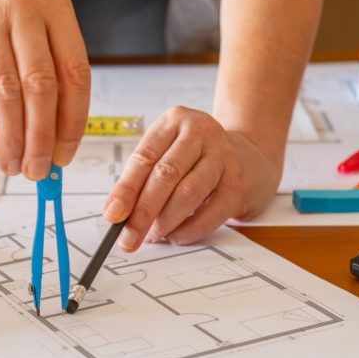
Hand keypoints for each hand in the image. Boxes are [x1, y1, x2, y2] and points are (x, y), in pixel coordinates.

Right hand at [0, 0, 90, 179]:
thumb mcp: (30, 21)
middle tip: (38, 168)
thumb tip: (56, 138)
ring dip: (12, 138)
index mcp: (54, 4)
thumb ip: (48, 69)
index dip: (73, 120)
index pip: (76, 71)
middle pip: (41, 86)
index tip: (66, 152)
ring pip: (7, 93)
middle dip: (41, 138)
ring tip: (14, 164)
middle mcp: (23, 6)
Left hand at [102, 106, 281, 250]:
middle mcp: (201, 132)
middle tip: (128, 237)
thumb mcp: (165, 152)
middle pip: (166, 174)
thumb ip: (141, 179)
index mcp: (174, 120)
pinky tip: (176, 236)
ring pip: (189, 192)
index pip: (144, 157)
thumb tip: (118, 214)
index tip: (112, 215)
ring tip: (152, 236)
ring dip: (166, 221)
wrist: (246, 154)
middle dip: (143, 212)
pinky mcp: (238, 182)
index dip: (126, 189)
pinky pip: (211, 212)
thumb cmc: (193, 156)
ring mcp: (223, 155)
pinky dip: (190, 229)